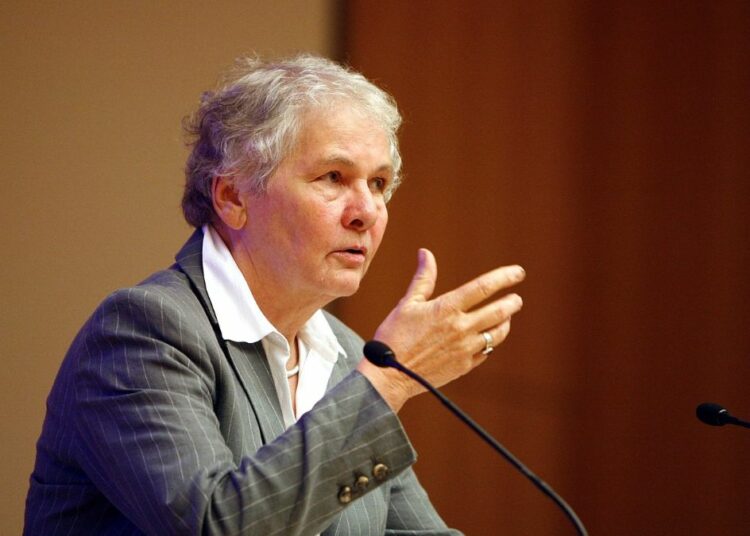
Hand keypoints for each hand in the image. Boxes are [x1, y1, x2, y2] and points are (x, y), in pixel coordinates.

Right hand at [357, 248, 524, 410]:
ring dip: (505, 322)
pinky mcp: (464, 366)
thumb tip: (426, 253)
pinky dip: (490, 342)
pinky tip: (488, 338)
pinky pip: (486, 352)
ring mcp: (465, 348)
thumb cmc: (394, 336)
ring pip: (497, 333)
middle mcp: (461, 327)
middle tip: (516, 299)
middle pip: (499, 311)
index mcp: (447, 308)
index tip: (518, 272)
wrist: (390, 375)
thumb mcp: (407, 303)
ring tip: (506, 317)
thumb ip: (423, 278)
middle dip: (512, 302)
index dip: (504, 277)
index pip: (484, 287)